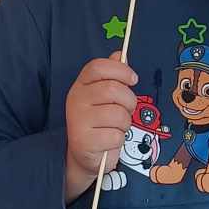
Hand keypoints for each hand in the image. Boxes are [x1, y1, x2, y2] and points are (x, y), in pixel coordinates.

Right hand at [64, 57, 136, 194]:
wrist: (84, 154)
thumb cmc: (99, 122)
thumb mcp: (104, 97)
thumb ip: (112, 75)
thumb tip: (120, 54)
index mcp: (81, 85)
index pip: (98, 67)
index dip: (120, 70)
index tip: (133, 79)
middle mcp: (76, 99)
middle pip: (113, 90)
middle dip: (129, 102)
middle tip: (126, 110)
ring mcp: (78, 120)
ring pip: (118, 115)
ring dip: (125, 124)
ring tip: (115, 128)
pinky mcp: (84, 141)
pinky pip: (116, 135)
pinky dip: (118, 140)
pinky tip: (108, 141)